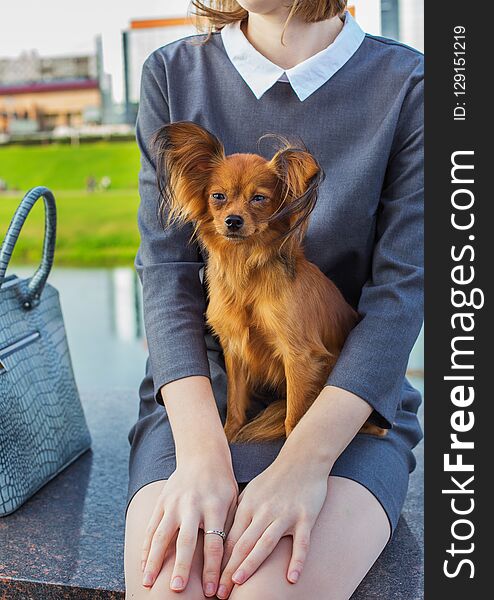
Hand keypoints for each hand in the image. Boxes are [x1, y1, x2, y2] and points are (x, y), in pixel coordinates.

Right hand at [141, 456, 238, 596]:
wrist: (202, 455)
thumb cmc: (222, 485)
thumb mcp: (233, 502)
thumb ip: (230, 529)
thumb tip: (232, 565)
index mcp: (215, 506)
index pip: (215, 543)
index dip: (212, 569)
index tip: (212, 591)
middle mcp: (193, 504)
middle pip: (186, 539)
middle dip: (181, 566)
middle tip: (177, 589)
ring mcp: (174, 502)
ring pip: (162, 534)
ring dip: (155, 560)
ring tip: (149, 582)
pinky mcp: (162, 500)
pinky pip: (152, 527)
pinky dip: (147, 547)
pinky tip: (144, 565)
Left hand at [216, 456, 328, 597]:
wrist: (303, 459)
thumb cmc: (275, 479)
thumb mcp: (252, 492)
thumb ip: (239, 513)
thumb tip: (223, 536)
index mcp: (248, 506)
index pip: (229, 539)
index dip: (219, 562)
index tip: (210, 582)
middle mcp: (263, 511)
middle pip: (243, 544)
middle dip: (229, 570)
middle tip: (218, 593)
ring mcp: (285, 514)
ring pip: (265, 543)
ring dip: (251, 564)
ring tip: (239, 583)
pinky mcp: (305, 516)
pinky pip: (301, 542)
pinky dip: (296, 560)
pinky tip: (291, 577)